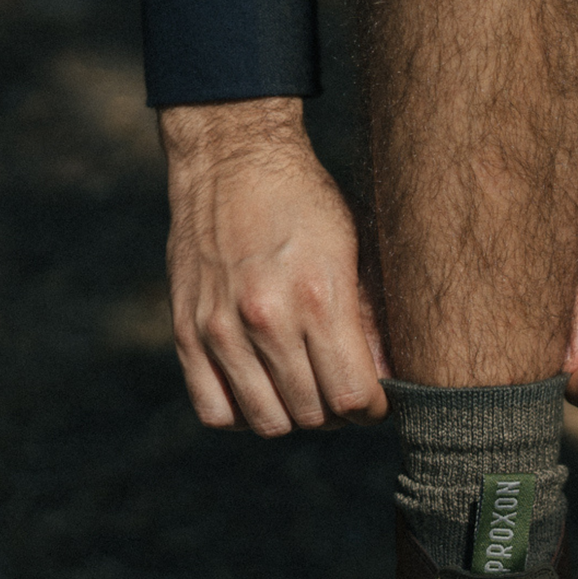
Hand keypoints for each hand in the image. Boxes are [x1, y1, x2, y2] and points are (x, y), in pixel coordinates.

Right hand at [160, 98, 388, 436]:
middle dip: (337, 412)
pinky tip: (259, 388)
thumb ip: (370, 324)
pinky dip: (242, 414)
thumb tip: (391, 384)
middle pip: (313, 415)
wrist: (229, 155)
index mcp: (319, 298)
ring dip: (293, 416)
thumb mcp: (353, 252)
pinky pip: (215, 411)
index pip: (352, 397)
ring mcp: (221, 329)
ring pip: (268, 423)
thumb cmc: (305, 204)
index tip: (373, 397)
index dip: (371, 408)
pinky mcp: (187, 332)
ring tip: (302, 389)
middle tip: (338, 388)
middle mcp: (267, 318)